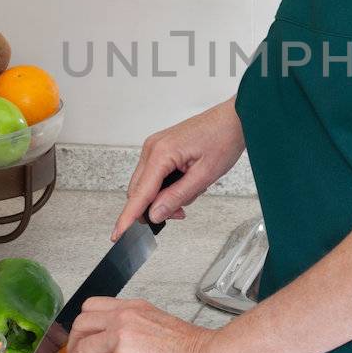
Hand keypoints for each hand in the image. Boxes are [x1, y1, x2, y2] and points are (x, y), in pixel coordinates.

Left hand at [61, 297, 216, 352]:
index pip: (94, 306)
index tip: (80, 336)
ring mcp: (123, 336)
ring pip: (83, 347)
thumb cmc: (191, 346)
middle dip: (73, 341)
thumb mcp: (156, 325)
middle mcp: (125, 316)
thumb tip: (118, 348)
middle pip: (81, 322)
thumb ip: (135, 330)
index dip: (83, 324)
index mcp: (134, 307)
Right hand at [113, 99, 244, 238]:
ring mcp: (155, 147)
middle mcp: (152, 148)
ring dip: (162, 197)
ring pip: (146, 185)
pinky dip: (165, 187)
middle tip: (178, 213)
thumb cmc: (223, 139)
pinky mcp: (160, 148)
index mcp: (161, 153)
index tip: (118, 234)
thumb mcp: (204, 176)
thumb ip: (177, 197)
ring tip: (190, 194)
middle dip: (154, 208)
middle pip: (138, 191)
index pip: (139, 193)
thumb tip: (155, 214)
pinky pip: (154, 175)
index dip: (128, 217)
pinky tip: (185, 185)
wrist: (233, 119)